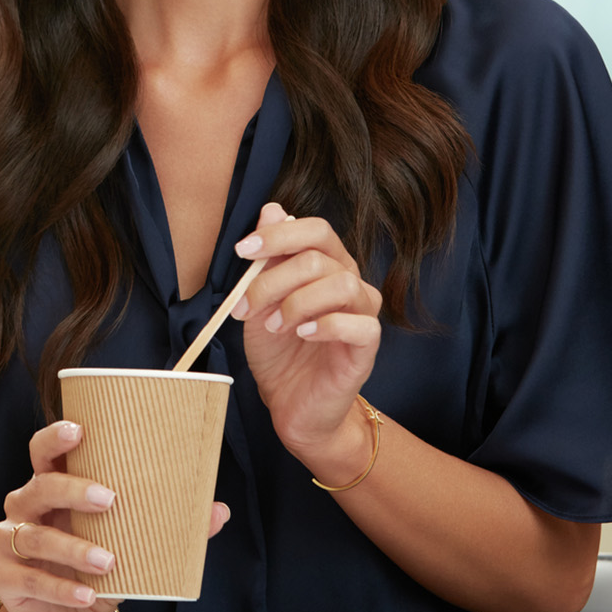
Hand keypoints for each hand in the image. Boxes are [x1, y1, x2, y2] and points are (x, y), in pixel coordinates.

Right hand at [0, 420, 231, 611]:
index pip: (44, 453)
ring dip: (73, 548)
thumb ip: (164, 528)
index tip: (78, 429)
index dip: (55, 438)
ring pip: (36, 536)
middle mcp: (23, 507)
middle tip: (110, 499)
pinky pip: (30, 579)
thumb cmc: (90, 571)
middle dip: (73, 489)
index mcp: (50, 489)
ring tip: (108, 562)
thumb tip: (218, 511)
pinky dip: (61, 589)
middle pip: (39, 487)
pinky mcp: (2, 576)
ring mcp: (7, 542)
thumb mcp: (127, 547)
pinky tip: (87, 594)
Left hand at [230, 203, 383, 471]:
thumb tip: (273, 209)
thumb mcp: (260, 302)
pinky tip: (302, 334)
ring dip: (296, 303)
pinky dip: (325, 324)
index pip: (315, 230)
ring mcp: (362, 313)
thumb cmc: (278, 350)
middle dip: (274, 279)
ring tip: (275, 326)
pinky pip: (359, 324)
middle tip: (246, 306)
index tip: (243, 251)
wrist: (290, 402)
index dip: (279, 235)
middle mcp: (349, 282)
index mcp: (326, 265)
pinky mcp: (368, 346)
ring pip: (341, 284)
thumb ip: (267, 259)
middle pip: (320, 257)